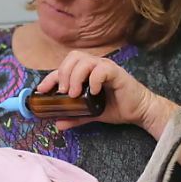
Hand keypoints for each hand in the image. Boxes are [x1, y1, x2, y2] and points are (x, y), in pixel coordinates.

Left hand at [36, 50, 170, 132]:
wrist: (139, 111)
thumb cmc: (117, 107)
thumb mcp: (91, 114)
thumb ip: (75, 116)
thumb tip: (57, 124)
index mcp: (87, 72)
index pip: (64, 67)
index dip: (51, 77)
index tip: (41, 90)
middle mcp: (95, 66)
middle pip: (73, 57)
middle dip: (63, 73)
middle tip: (62, 92)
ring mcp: (106, 67)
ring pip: (85, 60)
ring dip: (75, 76)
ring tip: (74, 93)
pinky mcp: (117, 73)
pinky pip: (102, 69)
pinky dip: (94, 80)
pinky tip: (93, 92)